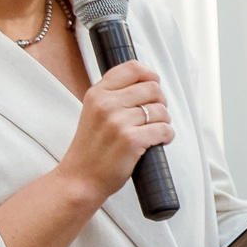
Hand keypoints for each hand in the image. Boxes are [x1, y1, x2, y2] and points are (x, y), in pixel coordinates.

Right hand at [60, 60, 174, 203]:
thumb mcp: (94, 112)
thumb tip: (148, 81)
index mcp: (97, 93)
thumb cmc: (92, 147)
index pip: (133, 68)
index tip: (153, 89)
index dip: (151, 76)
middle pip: (153, 88)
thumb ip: (114, 95)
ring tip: (152, 132)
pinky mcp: (130, 140)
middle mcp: (106, 104)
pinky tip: (157, 142)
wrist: (80, 178)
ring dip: (164, 122)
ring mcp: (118, 122)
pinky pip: (164, 130)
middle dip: (160, 102)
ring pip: (161, 110)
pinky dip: (167, 136)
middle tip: (154, 117)